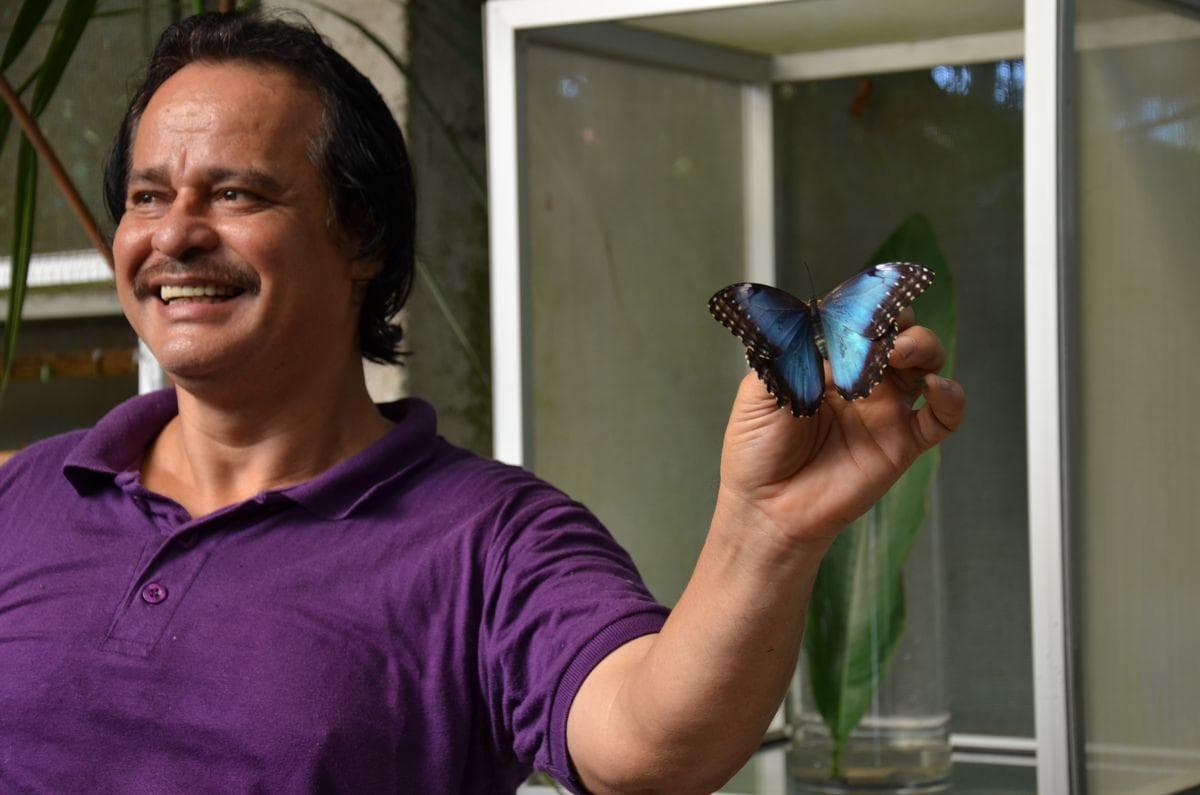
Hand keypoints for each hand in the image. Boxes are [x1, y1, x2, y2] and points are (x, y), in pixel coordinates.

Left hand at [714, 310, 964, 554]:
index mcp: (826, 360)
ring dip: (922, 346)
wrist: (768, 508)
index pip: (855, 319)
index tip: (856, 307)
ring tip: (901, 353)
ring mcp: (885, 408)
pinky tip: (936, 387)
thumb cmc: (757, 450)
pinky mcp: (904, 441)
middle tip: (879, 331)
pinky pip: (944, 416)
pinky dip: (952, 396)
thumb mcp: (761, 390)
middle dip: (896, 319)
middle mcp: (861, 379)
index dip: (860, 307)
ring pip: (925, 361)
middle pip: (897, 331)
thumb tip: (822, 322)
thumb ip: (790, 354)